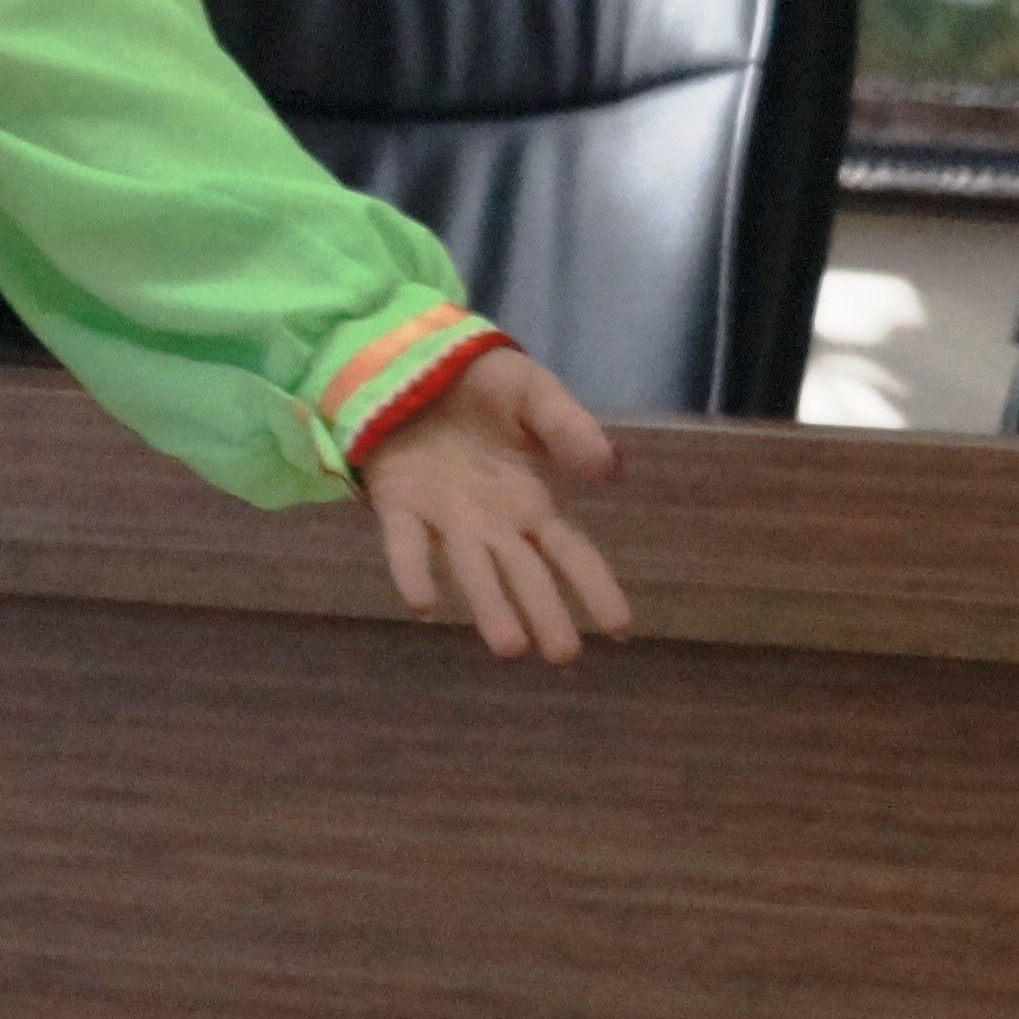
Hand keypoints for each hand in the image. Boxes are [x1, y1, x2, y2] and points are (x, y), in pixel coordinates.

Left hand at [362, 348, 631, 665]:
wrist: (414, 362)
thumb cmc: (483, 386)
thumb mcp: (535, 395)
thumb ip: (570, 429)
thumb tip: (613, 470)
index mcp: (529, 501)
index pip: (569, 552)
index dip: (594, 587)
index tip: (620, 628)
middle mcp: (491, 523)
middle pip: (524, 575)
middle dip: (545, 614)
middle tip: (564, 656)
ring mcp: (444, 519)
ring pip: (471, 570)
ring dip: (488, 608)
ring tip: (510, 648)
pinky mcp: (398, 505)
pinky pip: (407, 543)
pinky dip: (414, 571)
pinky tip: (423, 604)